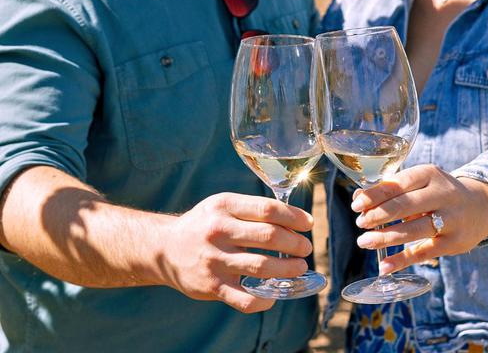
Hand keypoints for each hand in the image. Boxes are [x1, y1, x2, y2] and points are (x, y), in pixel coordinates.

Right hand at [159, 193, 313, 312]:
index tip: (307, 224)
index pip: (268, 209)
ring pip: (262, 267)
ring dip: (288, 269)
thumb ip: (253, 209)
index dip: (294, 217)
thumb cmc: (204, 224)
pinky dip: (266, 299)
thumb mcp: (223, 205)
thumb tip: (295, 219)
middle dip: (295, 244)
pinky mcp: (212, 286)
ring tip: (299, 267)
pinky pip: (245, 299)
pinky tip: (274, 294)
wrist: (164, 248)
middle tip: (306, 248)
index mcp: (224, 206)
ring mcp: (215, 260)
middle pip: (269, 236)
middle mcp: (218, 231)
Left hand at [351, 165, 487, 274]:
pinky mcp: (454, 242)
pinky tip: (384, 266)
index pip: (399, 183)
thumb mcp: (420, 183)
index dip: (375, 195)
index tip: (357, 205)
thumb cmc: (438, 193)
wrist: (482, 207)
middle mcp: (443, 194)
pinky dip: (402, 260)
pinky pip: (424, 252)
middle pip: (406, 205)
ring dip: (386, 237)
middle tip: (360, 223)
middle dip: (379, 215)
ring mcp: (451, 219)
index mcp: (429, 174)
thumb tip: (358, 198)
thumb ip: (391, 190)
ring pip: (414, 229)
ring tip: (365, 242)